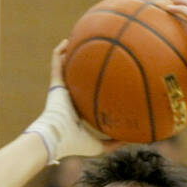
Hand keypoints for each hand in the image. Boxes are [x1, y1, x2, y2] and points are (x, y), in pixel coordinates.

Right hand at [24, 40, 118, 163]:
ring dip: (70, 55)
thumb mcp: (99, 146)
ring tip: (79, 40)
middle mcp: (69, 97)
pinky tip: (67, 41)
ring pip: (64, 67)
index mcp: (77, 110)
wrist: (57, 138)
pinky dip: (59, 51)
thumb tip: (132, 140)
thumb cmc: (75, 143)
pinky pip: (55, 61)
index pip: (86, 96)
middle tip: (96, 56)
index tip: (106, 79)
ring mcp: (60, 89)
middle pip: (76, 78)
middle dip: (83, 68)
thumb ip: (114, 143)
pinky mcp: (54, 83)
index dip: (93, 88)